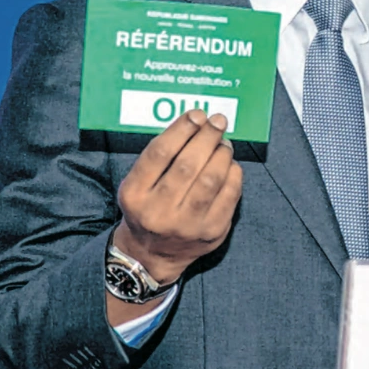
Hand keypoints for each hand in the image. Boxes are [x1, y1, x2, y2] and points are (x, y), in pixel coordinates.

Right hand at [114, 109, 242, 286]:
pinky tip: (230, 164)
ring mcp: (187, 225)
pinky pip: (229, 196)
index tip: (197, 115)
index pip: (160, 153)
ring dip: (221, 154)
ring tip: (224, 143)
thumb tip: (198, 123)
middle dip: (206, 137)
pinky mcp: (212, 233)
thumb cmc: (148, 207)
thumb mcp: (138, 184)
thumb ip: (160, 157)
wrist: (154, 254)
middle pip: (188, 165)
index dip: (182, 129)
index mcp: (135, 194)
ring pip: (211, 179)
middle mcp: (159, 211)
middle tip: (218, 122)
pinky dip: (233, 174)